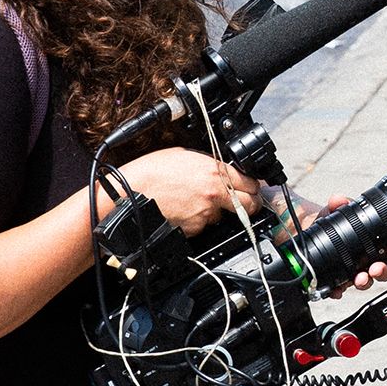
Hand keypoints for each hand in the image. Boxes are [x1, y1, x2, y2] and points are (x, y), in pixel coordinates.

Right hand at [120, 148, 260, 233]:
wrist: (132, 192)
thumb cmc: (153, 171)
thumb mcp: (186, 156)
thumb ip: (210, 164)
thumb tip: (222, 169)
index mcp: (216, 172)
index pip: (252, 183)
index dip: (254, 187)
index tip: (252, 188)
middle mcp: (215, 194)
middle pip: (251, 205)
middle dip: (250, 204)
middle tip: (245, 203)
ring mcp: (206, 214)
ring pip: (223, 216)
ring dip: (216, 211)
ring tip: (194, 201)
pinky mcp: (195, 229)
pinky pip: (204, 225)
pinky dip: (198, 220)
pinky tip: (184, 210)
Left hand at [311, 193, 386, 295]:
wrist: (309, 229)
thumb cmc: (330, 219)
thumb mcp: (335, 208)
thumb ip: (339, 202)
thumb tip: (339, 200)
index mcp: (376, 243)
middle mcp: (368, 259)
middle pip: (383, 270)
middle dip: (383, 272)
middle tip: (376, 269)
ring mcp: (354, 270)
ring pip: (366, 281)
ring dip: (365, 282)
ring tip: (360, 278)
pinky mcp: (338, 278)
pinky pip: (340, 288)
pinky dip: (339, 290)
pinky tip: (337, 289)